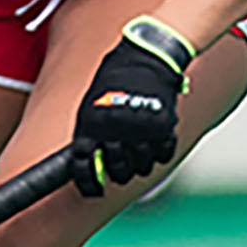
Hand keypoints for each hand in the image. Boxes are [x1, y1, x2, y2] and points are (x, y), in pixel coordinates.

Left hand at [71, 22, 190, 196]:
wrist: (146, 56)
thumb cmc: (115, 77)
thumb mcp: (91, 101)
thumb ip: (90, 131)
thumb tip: (87, 162)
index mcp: (90, 123)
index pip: (83, 165)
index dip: (87, 182)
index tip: (93, 190)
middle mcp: (113, 129)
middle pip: (115, 170)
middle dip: (118, 174)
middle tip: (121, 171)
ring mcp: (139, 130)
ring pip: (141, 167)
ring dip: (140, 166)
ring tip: (139, 155)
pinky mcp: (163, 127)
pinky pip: (162, 155)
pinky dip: (159, 155)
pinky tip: (155, 146)